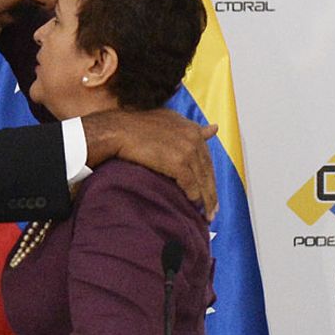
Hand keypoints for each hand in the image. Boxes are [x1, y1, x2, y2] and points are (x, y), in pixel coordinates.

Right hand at [83, 109, 218, 218]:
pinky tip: (194, 207)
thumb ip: (191, 127)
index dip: (209, 176)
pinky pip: (191, 185)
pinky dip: (194, 197)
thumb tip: (214, 128)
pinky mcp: (178, 163)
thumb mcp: (170, 120)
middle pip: (207, 171)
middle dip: (211, 192)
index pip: (206, 158)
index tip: (210, 190)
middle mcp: (194, 139)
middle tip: (213, 210)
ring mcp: (187, 151)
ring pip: (202, 180)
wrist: (119, 131)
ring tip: (207, 215)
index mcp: (192, 129)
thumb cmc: (138, 126)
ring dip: (206, 200)